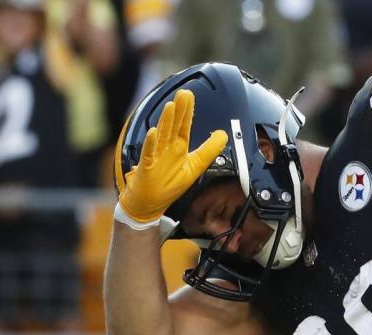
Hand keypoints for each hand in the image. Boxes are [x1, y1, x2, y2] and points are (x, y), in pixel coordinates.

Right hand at [118, 89, 227, 223]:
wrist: (147, 204)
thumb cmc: (168, 185)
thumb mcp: (195, 167)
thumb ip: (209, 151)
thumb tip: (224, 135)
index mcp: (178, 148)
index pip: (184, 126)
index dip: (187, 112)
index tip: (189, 95)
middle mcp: (166, 150)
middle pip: (173, 127)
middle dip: (179, 110)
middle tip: (183, 93)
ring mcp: (156, 157)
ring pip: (162, 136)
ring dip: (166, 121)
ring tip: (171, 106)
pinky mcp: (147, 168)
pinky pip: (149, 155)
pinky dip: (151, 144)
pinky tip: (153, 132)